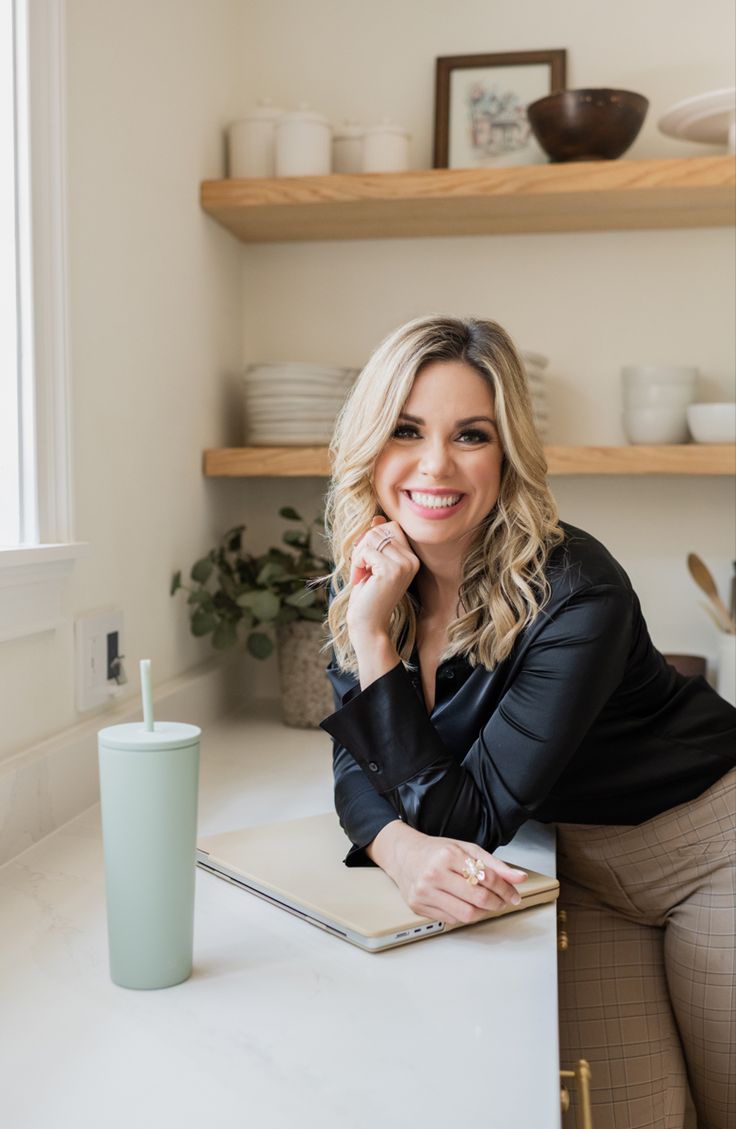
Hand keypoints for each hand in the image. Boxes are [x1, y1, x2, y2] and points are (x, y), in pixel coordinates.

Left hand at [347, 515, 419, 643]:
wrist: (368, 624)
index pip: (391, 526)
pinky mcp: (392, 570)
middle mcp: (412, 560)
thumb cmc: (368, 595)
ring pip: (372, 538)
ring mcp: (404, 564)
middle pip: (381, 529)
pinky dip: (357, 563)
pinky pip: (366, 551)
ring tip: (361, 574)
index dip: (372, 538)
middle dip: (363, 545)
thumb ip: (377, 541)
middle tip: (361, 568)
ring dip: (359, 555)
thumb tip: (377, 518)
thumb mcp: (373, 563)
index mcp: (412, 558)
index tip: (366, 560)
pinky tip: (360, 580)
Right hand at [369, 822, 528, 925]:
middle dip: (496, 903)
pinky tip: (464, 904)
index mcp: (447, 855)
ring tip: (485, 904)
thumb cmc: (437, 851)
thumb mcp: (467, 849)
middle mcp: (433, 874)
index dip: (505, 888)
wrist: (405, 855)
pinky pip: (451, 920)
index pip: (486, 878)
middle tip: (502, 901)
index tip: (513, 894)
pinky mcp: (418, 907)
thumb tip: (519, 878)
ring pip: (466, 915)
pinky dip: (464, 915)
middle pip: (477, 899)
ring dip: (482, 913)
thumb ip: (495, 865)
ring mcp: (424, 892)